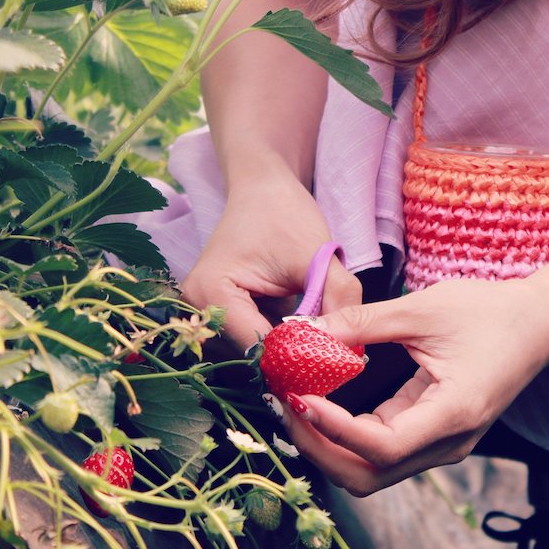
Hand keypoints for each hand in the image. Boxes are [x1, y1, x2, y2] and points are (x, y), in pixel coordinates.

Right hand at [181, 173, 360, 349]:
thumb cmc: (285, 213)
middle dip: (293, 356)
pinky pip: (253, 339)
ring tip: (322, 340)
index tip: (333, 359)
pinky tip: (304, 330)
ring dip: (288, 350)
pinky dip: (281, 339)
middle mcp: (197, 308)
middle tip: (333, 356)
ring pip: (254, 352)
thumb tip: (350, 347)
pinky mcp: (221, 312)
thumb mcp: (318, 257)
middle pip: (251, 355)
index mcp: (211, 292)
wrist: (264, 188)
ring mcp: (205, 312)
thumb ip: (336, 301)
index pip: (256, 346)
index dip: (296, 356)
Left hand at [277, 277, 548, 495]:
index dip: (332, 428)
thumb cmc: (490, 310)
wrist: (540, 321)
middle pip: (368, 475)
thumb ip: (361, 324)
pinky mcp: (435, 436)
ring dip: (328, 444)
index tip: (298, 395)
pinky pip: (382, 451)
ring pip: (372, 470)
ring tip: (295, 401)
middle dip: (318, 446)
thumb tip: (302, 331)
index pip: (381, 446)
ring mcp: (443, 445)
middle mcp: (449, 443)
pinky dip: (346, 434)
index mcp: (453, 414)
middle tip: (284, 403)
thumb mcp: (422, 308)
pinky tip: (322, 400)